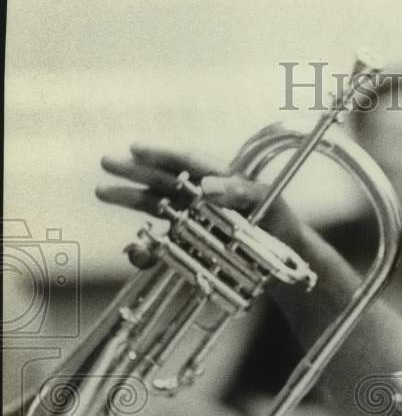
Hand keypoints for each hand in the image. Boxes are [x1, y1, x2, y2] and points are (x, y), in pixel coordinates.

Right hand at [95, 144, 301, 248]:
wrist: (286, 267)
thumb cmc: (281, 227)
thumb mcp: (270, 206)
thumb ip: (243, 193)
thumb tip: (206, 186)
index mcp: (221, 180)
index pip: (190, 162)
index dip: (164, 154)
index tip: (137, 149)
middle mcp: (201, 197)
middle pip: (164, 180)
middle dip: (135, 172)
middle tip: (107, 162)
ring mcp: (191, 221)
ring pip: (155, 206)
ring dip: (129, 199)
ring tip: (102, 191)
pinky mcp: (187, 247)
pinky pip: (159, 246)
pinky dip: (145, 249)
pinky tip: (136, 252)